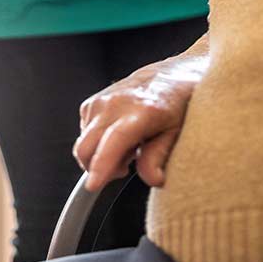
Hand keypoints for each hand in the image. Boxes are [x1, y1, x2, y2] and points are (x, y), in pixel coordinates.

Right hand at [74, 52, 207, 191]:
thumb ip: (160, 156)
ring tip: (128, 148)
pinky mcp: (93, 102)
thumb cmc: (178, 105)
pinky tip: (118, 138)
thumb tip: (152, 179)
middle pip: (88, 146)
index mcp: (142, 111)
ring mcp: (102, 100)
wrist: (172, 76)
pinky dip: (96, 143)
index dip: (101, 165)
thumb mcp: (177, 133)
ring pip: (84, 143)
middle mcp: (117, 103)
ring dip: (99, 156)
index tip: (94, 185)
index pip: (114, 140)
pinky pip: (84, 134)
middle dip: (98, 169)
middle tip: (125, 168)